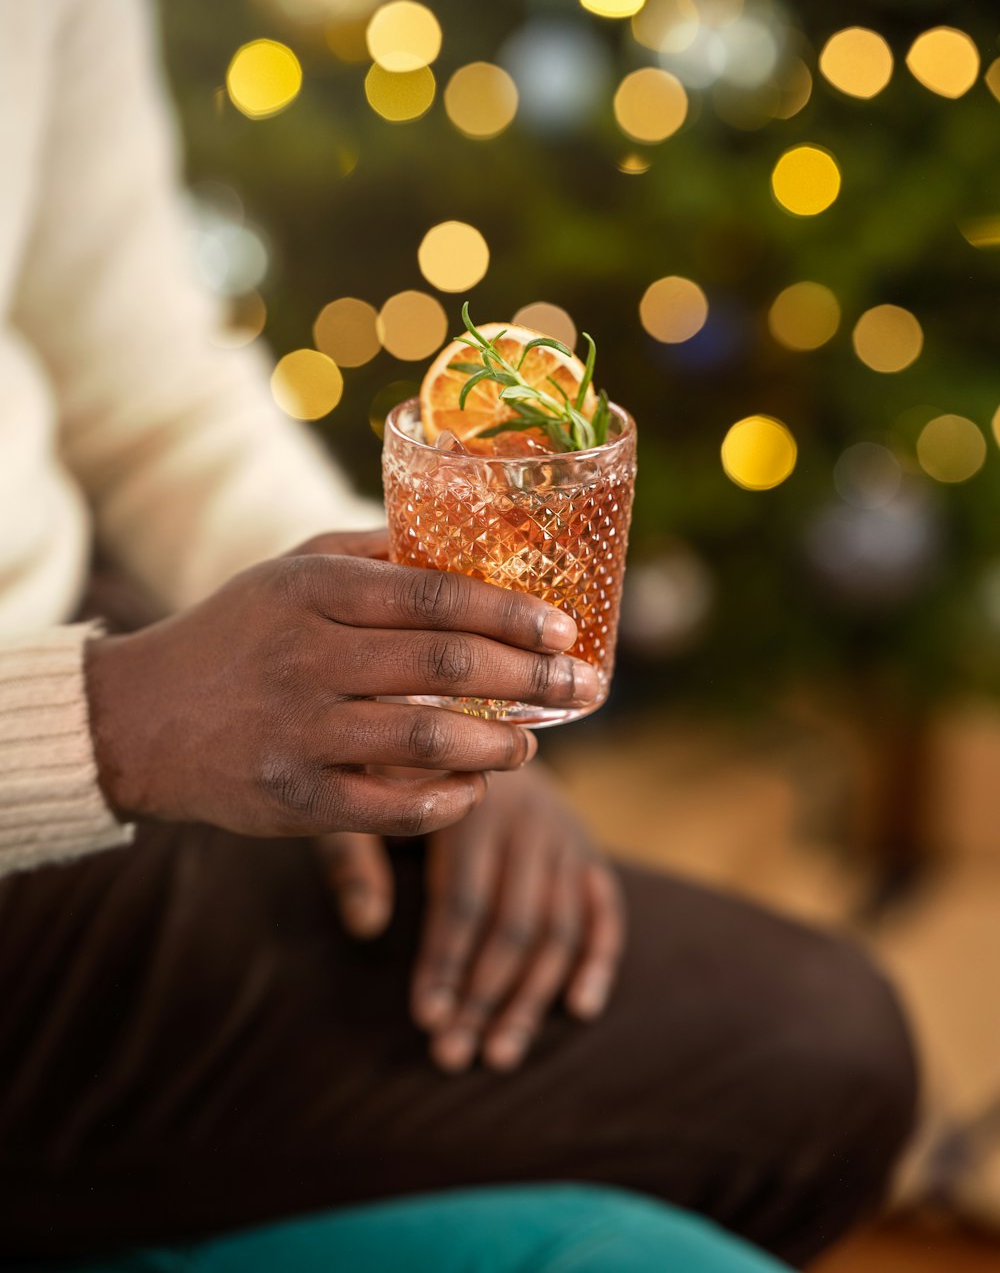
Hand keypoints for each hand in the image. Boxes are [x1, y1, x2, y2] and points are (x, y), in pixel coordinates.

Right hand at [85, 531, 597, 838]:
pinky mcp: (293, 799)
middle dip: (533, 677)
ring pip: (428, 738)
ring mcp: (298, 731)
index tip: (565, 628)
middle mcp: (306, 655)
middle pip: (446, 662)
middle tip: (583, 688)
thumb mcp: (290, 571)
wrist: (138, 719)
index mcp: (313, 589)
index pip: (436, 594)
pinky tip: (474, 790)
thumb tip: (467, 544)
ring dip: (499, 744)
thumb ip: (373, 553)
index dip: (512, 612)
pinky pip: (392, 809)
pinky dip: (448, 803)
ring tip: (533, 745)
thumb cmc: (235, 634)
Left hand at [319, 763, 624, 1071]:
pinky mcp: (587, 848)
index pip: (465, 899)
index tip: (425, 1019)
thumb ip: (353, 855)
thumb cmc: (394, 775)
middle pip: (515, 925)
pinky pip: (605, 910)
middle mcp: (531, 816)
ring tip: (497, 1055)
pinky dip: (599, 960)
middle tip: (450, 1056)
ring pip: (559, 929)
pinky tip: (579, 1009)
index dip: (446, 962)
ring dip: (531, 999)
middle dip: (483, 997)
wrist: (466, 723)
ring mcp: (567, 832)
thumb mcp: (358, 798)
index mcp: (472, 801)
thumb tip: (364, 927)